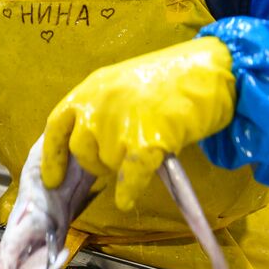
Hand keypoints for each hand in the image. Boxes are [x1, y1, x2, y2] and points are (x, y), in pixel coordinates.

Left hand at [42, 37, 235, 209]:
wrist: (215, 69)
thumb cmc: (174, 78)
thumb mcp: (124, 85)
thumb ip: (102, 110)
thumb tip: (90, 147)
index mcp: (92, 88)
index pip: (57, 126)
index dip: (52, 156)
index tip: (52, 179)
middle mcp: (99, 104)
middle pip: (82, 150)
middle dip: (96, 162)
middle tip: (118, 159)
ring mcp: (121, 123)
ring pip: (108, 163)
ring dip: (120, 168)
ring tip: (143, 152)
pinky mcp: (148, 140)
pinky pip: (129, 176)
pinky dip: (128, 190)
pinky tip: (127, 199)